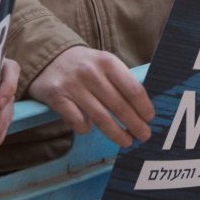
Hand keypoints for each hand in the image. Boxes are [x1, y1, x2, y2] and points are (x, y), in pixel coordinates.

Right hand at [28, 45, 152, 146]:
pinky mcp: (56, 96)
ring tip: (127, 142)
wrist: (49, 57)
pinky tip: (90, 130)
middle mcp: (91, 72)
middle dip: (134, 124)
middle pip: (118, 105)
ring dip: (115, 133)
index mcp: (108, 62)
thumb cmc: (85, 65)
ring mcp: (73, 85)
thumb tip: (141, 109)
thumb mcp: (105, 63)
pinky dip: (85, 128)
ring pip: (99, 117)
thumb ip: (120, 81)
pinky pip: (76, 120)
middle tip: (144, 135)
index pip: (132, 88)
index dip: (143, 106)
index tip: (150, 118)